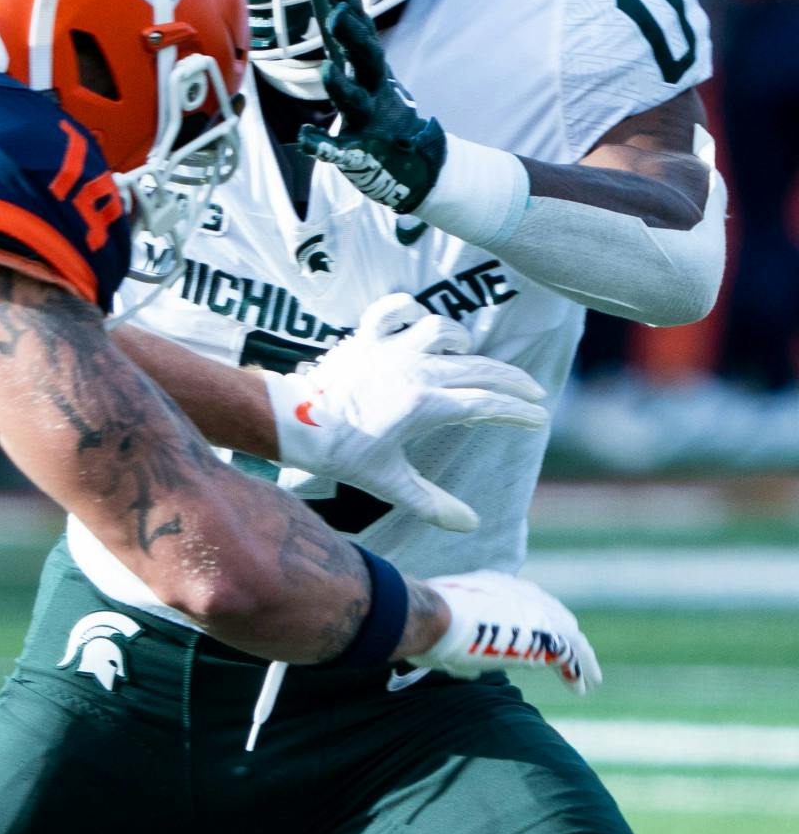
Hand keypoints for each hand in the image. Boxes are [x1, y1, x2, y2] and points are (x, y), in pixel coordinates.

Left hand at [265, 293, 546, 531]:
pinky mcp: (367, 337)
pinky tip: (418, 322)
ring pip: (443, 330)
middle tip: (532, 393)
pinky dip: (409, 309)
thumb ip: (431, 503)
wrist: (295, 423)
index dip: (517, 412)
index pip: (486, 405)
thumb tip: (469, 525)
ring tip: (470, 358)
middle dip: (512, 382)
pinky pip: (393, 309)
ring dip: (463, 343)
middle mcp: (415, 370)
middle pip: (479, 368)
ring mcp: (391, 349)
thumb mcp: (388, 482)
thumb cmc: (341, 453)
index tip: (538, 418)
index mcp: (425, 404)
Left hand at [296, 0, 447, 211]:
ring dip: (341, 87)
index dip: (345, 6)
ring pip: (356, 100)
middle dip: (352, 37)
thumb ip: (341, 31)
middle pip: (365, 58)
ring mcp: (368, 120)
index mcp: (370, 68)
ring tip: (326, 71)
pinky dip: (323, 145)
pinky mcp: (360, 151)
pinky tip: (305, 138)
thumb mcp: (364, 66)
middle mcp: (372, 88)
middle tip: (335, 14)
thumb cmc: (380, 105)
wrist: (414, 160)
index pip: (358, 30)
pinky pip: (340, 150)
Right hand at [408, 569, 600, 694]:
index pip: (525, 601)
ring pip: (568, 635)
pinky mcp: (545, 632)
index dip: (536, 623)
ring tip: (589, 680)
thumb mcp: (443, 626)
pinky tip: (583, 687)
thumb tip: (469, 669)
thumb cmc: (426, 623)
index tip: (540, 640)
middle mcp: (518, 591)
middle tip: (570, 659)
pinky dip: (580, 670)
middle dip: (564, 637)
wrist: (433, 617)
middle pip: (553, 613)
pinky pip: (572, 653)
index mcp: (493, 584)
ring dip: (580, 659)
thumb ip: (463, 643)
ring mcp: (534, 610)